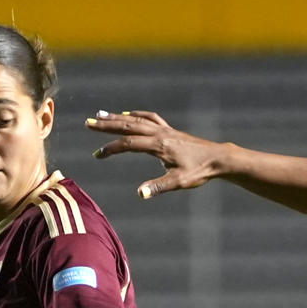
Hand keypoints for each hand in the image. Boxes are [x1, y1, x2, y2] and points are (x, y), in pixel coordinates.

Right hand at [86, 110, 225, 198]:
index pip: (128, 143)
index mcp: (159, 146)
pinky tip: (127, 113)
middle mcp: (159, 134)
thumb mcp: (179, 182)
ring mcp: (165, 130)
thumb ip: (159, 187)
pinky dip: (136, 114)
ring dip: (117, 117)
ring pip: (136, 119)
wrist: (218, 158)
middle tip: (88, 123)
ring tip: (100, 115)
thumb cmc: (199, 171)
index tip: (97, 154)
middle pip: (128, 125)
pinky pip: (149, 118)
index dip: (111, 148)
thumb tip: (140, 194)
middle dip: (106, 125)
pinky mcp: (170, 130)